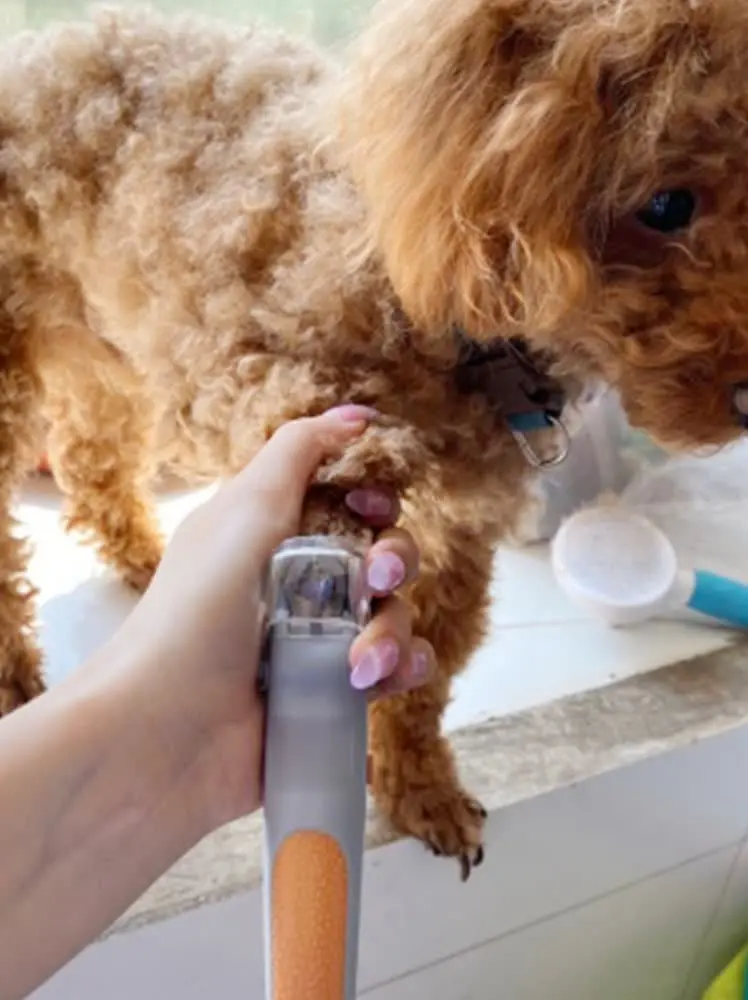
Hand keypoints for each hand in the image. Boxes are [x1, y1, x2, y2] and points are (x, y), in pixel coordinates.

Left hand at [111, 406, 432, 829]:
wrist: (163, 733)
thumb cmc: (197, 612)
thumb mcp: (245, 511)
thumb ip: (299, 452)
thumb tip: (358, 414)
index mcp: (275, 532)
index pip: (347, 499)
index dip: (372, 497)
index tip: (371, 505)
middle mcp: (301, 582)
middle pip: (383, 552)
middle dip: (392, 560)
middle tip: (373, 578)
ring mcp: (319, 642)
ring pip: (395, 614)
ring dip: (392, 630)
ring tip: (358, 663)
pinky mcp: (332, 696)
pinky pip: (393, 671)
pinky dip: (398, 671)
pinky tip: (378, 681)